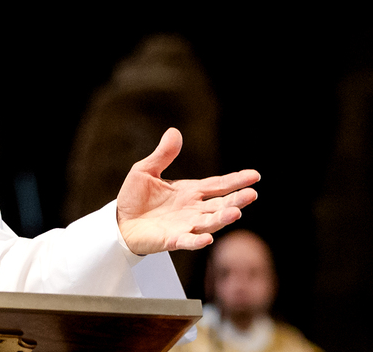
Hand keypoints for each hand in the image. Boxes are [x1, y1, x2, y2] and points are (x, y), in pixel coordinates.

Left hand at [116, 127, 259, 254]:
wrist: (118, 221)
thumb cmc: (135, 197)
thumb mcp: (145, 170)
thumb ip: (163, 154)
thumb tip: (174, 131)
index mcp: (190, 192)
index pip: (218, 185)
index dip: (236, 181)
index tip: (255, 176)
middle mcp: (193, 210)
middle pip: (220, 205)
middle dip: (237, 200)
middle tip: (252, 194)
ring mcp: (184, 226)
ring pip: (209, 223)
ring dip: (222, 219)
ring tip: (236, 212)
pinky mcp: (171, 240)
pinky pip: (187, 241)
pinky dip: (197, 241)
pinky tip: (207, 238)